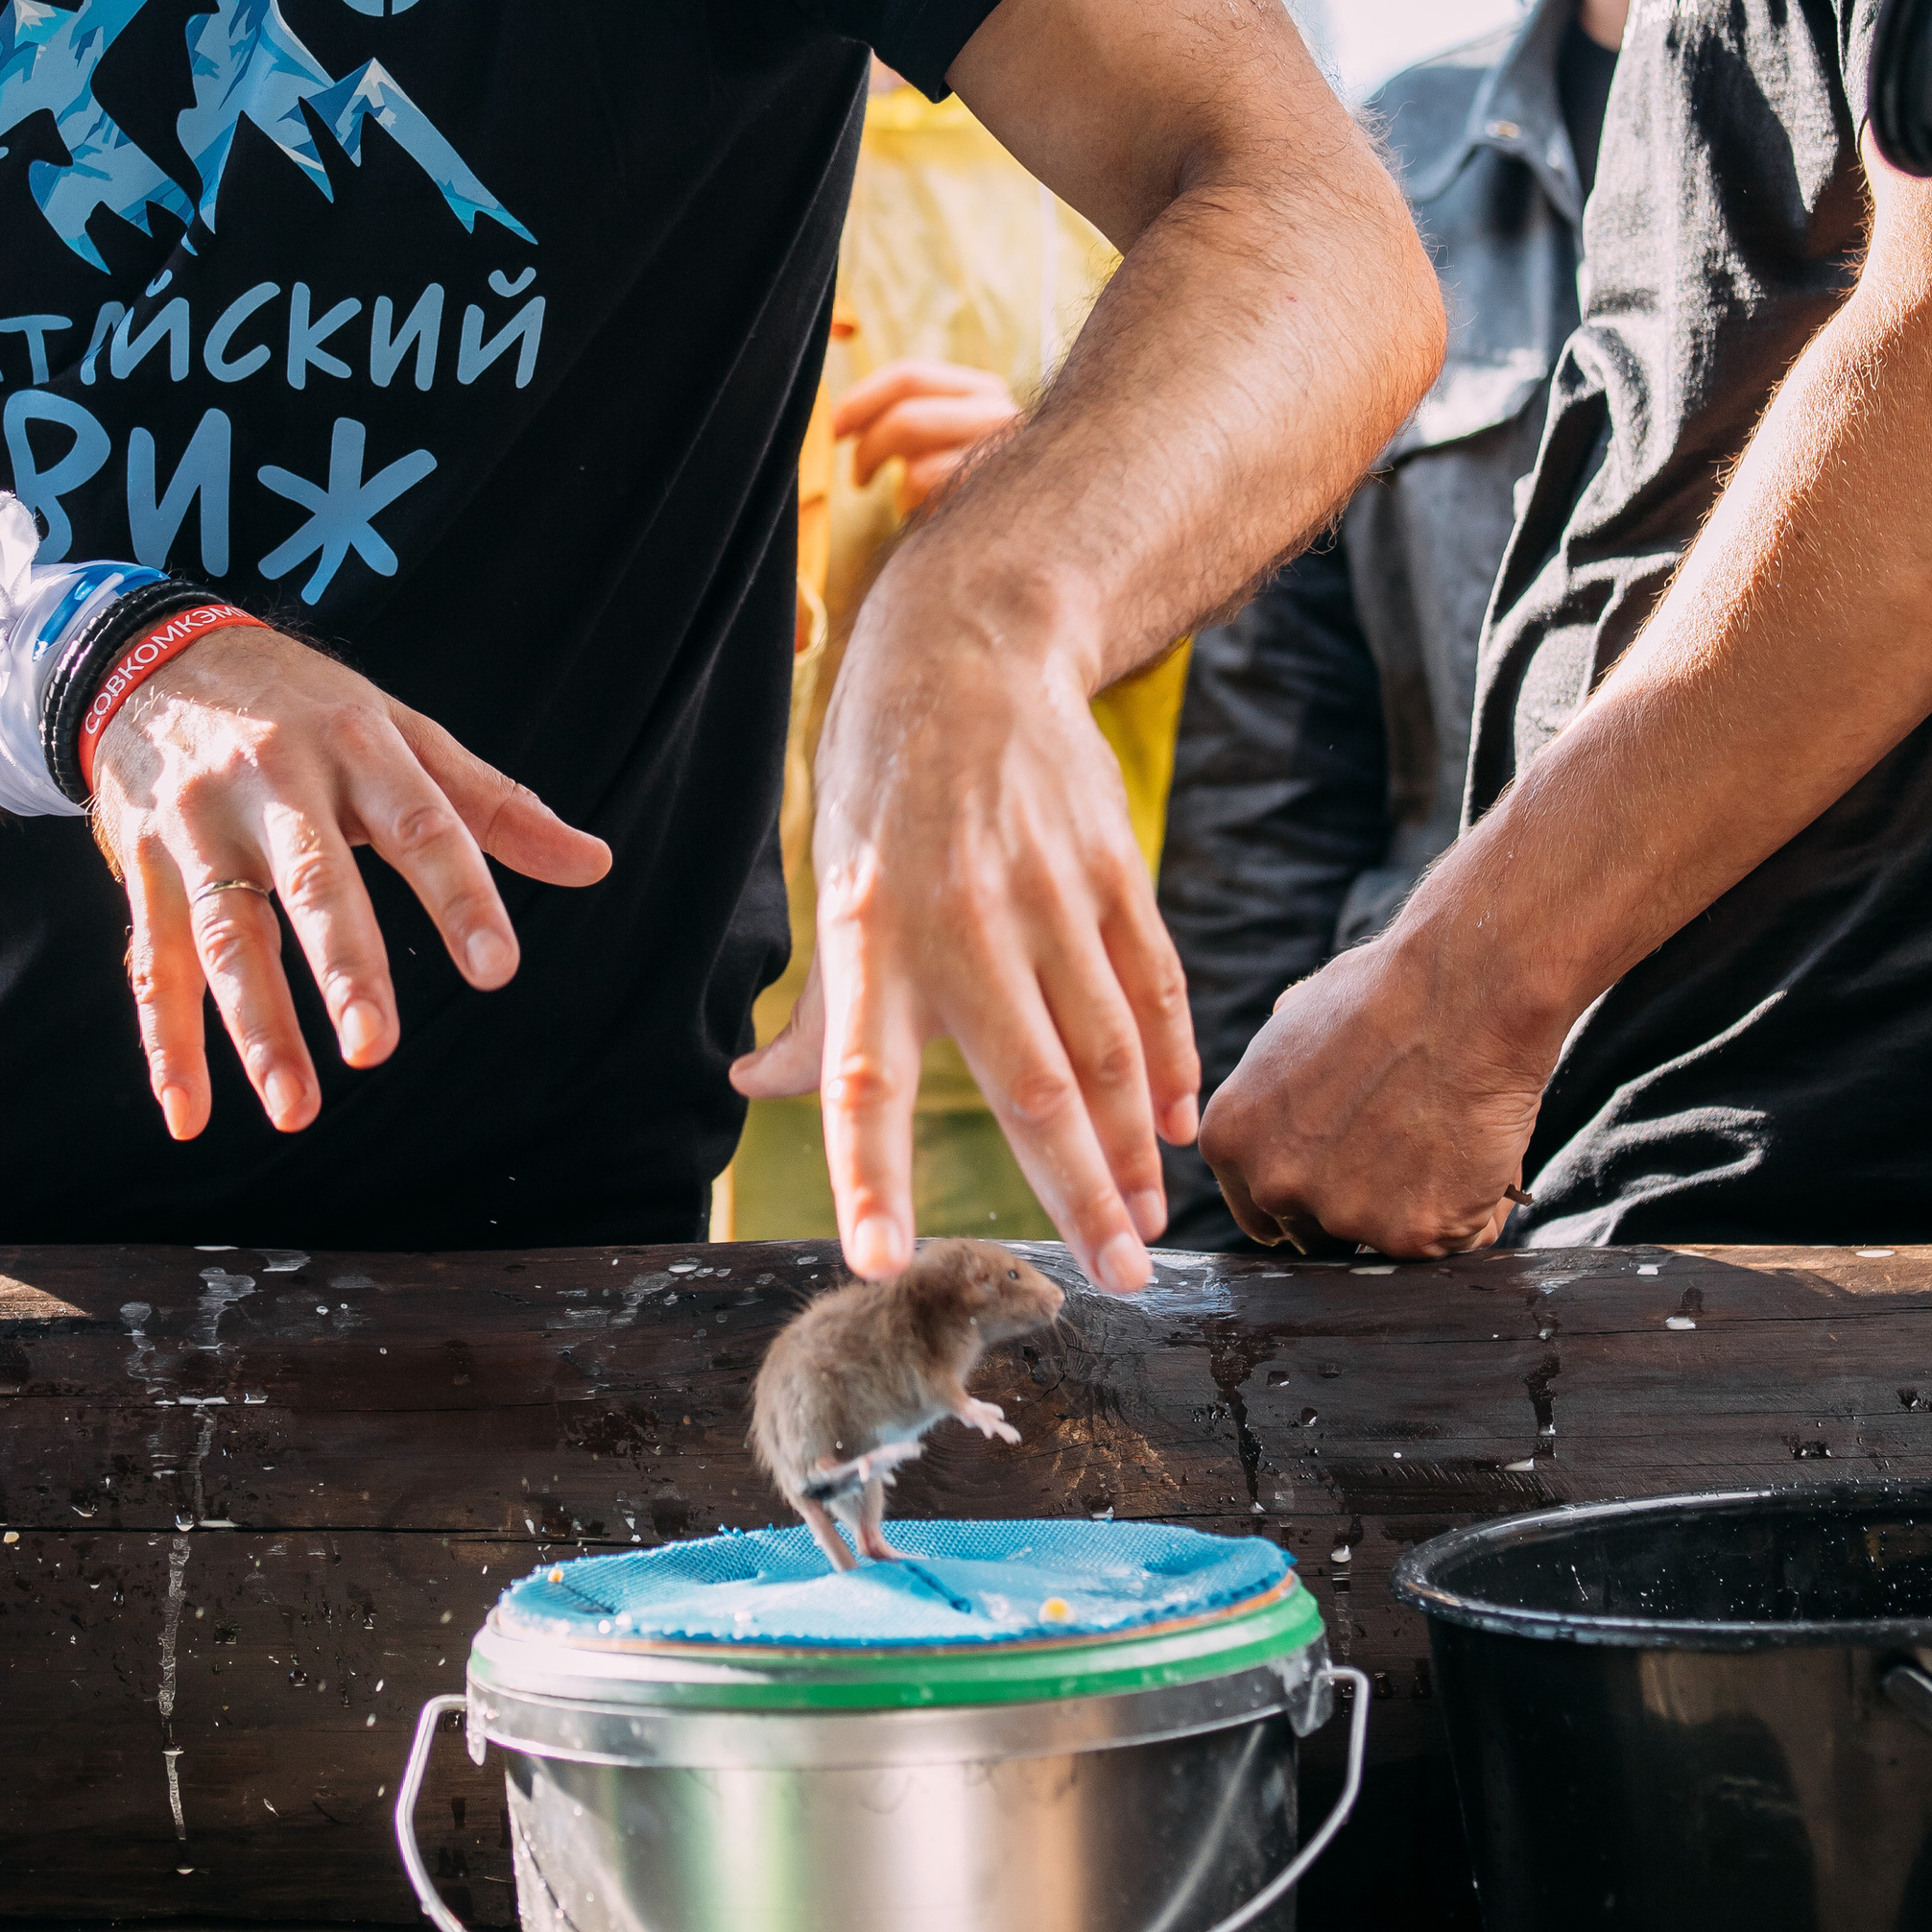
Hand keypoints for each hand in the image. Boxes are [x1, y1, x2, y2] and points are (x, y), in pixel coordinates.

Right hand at [91, 626, 611, 1142]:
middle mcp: (274, 783)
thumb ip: (493, 806)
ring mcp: (199, 826)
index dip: (459, 895)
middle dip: (343, 965)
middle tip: (375, 1049)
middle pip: (311, 880)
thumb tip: (594, 864)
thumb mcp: (401, 730)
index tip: (496, 968)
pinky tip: (187, 1114)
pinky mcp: (141, 866)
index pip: (419, 823)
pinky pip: (152, 961)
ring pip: (226, 933)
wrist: (153, 656)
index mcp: (356, 746)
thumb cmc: (304, 707)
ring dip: (256, 1027)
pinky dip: (166, 1043)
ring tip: (294, 1108)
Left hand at [732, 577, 1193, 1292]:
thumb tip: (756, 1087)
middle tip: (1114, 1284)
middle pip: (1029, 1083)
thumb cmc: (883, 778)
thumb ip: (815, 1004)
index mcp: (871, 933)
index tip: (877, 1260)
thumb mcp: (831, 878)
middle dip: (1075, 1195)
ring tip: (1145, 1230)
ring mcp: (1050, 895)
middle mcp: (962, 921)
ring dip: (1131, 1150)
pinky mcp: (1114, 869)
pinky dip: (1169, 1062)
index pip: (861, 1077)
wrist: (974, 647)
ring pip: (1106, 1048)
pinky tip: (1175, 1126)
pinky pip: (1153, 986)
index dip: (867, 1173)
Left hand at [832, 360, 1021, 511]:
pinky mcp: (997, 490)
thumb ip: (908, 420)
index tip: (830, 427)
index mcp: (982, 392)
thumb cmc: (972, 493)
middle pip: (906, 413)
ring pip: (915, 453)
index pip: (909, 376)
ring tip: (902, 499)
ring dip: (895, 480)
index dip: (859, 399)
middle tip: (855, 477)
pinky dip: (915, 504)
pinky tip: (934, 515)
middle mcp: (1000, 413)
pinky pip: (928, 484)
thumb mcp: (943, 442)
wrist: (1026, 541)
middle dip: (866, 444)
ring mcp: (1003, 452)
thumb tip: (835, 419)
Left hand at [1194, 907, 1555, 1255]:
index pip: (1258, 1208)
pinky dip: (1465, 1213)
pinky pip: (1441, 1244)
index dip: (1306, 1198)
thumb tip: (1280, 1103)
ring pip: (1380, 1242)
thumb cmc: (1387, 993)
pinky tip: (1475, 1156)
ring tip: (1442, 1141)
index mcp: (1231, 1137)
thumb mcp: (1292, 1024)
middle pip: (1312, 1234)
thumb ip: (1274, 1084)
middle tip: (1401, 1154)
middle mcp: (1272, 1184)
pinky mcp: (1409, 1235)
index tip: (1343, 1177)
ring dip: (1411, 1211)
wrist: (1464, 993)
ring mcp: (1340, 1215)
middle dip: (1353, 1207)